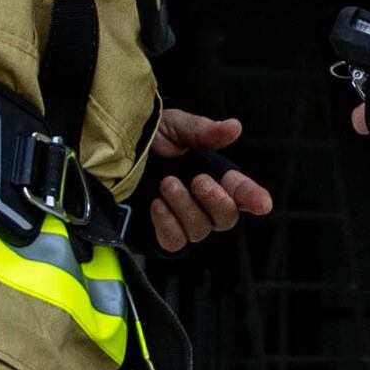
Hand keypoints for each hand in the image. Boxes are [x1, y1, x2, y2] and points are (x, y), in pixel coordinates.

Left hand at [142, 108, 275, 254]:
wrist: (108, 155)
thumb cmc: (145, 140)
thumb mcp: (174, 128)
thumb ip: (203, 132)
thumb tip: (234, 127)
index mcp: (213, 175)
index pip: (241, 192)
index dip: (253, 197)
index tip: (261, 203)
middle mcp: (202, 202)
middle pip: (226, 217)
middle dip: (215, 201)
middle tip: (197, 181)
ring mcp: (182, 221)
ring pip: (199, 230)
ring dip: (185, 207)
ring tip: (166, 185)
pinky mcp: (160, 235)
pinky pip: (175, 241)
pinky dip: (167, 224)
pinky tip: (156, 205)